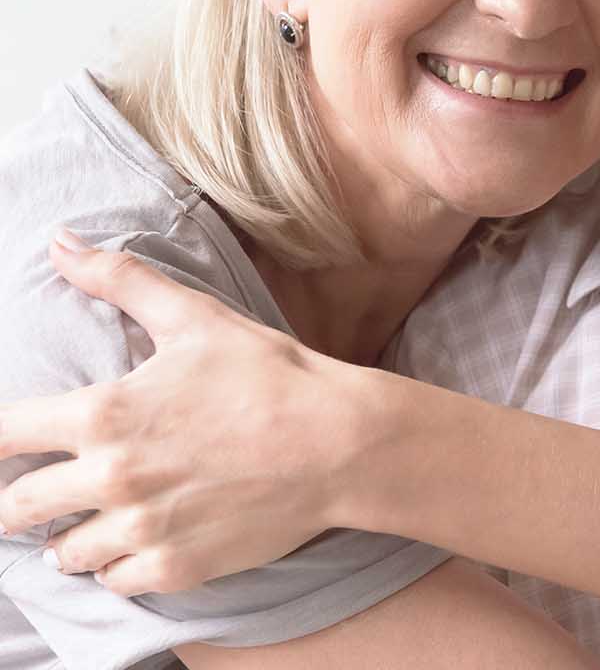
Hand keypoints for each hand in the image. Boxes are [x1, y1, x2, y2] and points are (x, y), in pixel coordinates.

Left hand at [0, 232, 378, 593]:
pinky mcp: (175, 567)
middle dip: (14, 503)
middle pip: (15, 510)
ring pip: (65, 553)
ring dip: (69, 537)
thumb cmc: (272, 375)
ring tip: (90, 520)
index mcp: (104, 415)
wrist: (342, 443)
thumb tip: (59, 242)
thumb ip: (120, 280)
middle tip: (29, 496)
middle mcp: (111, 479)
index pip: (0, 437)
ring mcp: (143, 529)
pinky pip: (115, 582)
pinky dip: (117, 566)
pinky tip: (135, 543)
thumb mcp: (196, 317)